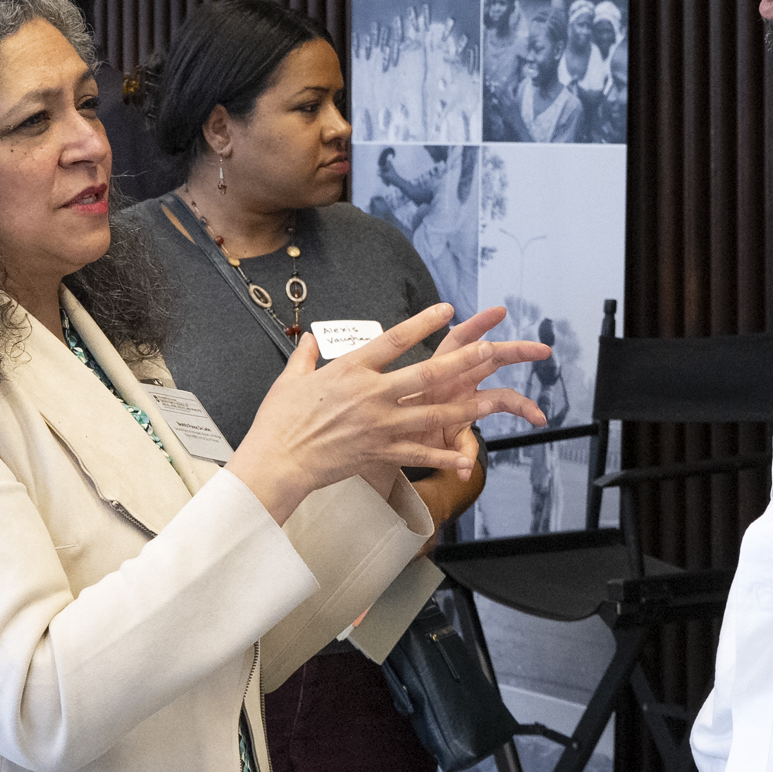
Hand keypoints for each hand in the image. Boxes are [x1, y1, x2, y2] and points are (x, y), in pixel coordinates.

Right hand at [231, 305, 550, 524]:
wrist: (277, 461)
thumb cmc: (279, 421)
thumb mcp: (289, 380)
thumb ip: (305, 357)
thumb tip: (310, 340)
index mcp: (350, 370)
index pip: (393, 340)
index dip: (423, 323)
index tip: (447, 310)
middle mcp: (371, 395)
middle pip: (426, 375)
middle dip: (462, 362)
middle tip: (491, 350)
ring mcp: (379, 425)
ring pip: (433, 415)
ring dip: (466, 408)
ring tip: (495, 401)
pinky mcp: (379, 452)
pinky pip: (418, 454)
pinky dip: (443, 456)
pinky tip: (467, 457)